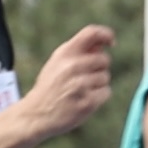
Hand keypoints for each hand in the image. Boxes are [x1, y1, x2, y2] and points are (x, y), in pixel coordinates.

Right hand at [22, 24, 115, 141]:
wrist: (36, 114)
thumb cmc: (50, 86)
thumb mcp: (57, 63)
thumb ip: (78, 51)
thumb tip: (102, 43)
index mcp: (64, 53)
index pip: (91, 33)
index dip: (106, 34)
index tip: (111, 43)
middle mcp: (72, 66)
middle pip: (104, 59)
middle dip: (99, 68)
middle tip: (83, 78)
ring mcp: (80, 85)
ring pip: (105, 77)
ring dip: (98, 84)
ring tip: (80, 90)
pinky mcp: (87, 102)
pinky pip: (106, 92)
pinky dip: (99, 97)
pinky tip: (84, 100)